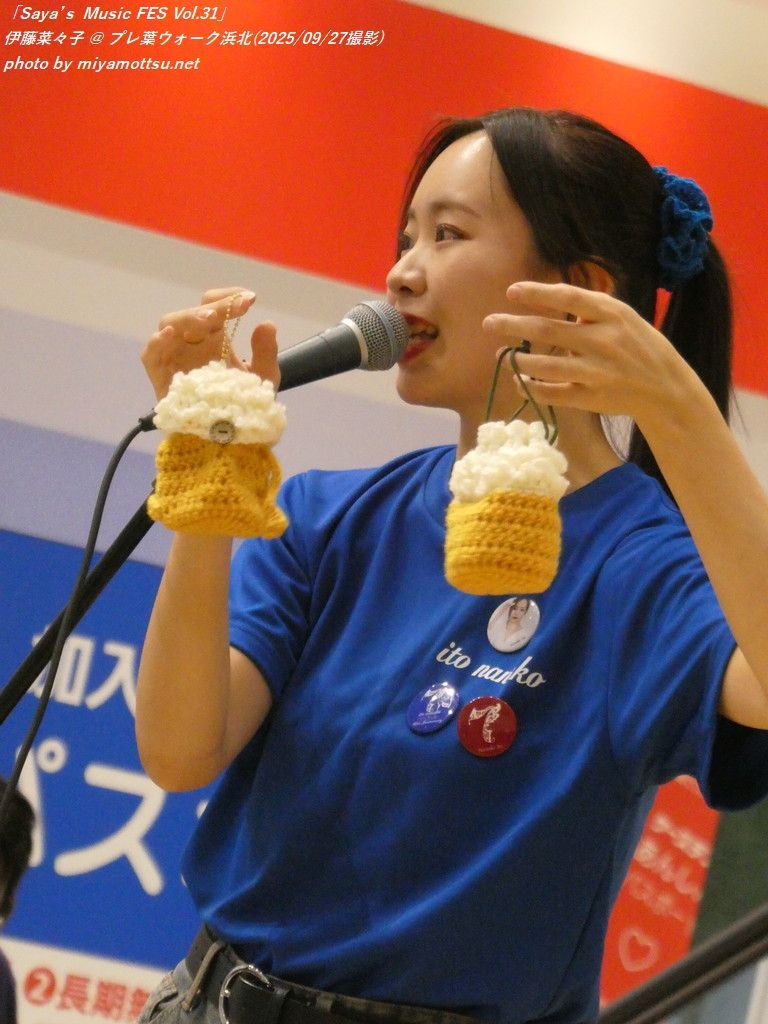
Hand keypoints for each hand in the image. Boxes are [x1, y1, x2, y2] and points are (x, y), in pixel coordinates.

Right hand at [141, 286, 279, 400]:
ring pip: (170, 324)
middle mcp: (193, 342)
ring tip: (209, 320)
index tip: (250, 299)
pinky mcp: (160, 376)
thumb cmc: (243, 405)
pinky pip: (150, 355)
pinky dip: (156, 343)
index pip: (215, 305)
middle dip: (214, 307)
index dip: (230, 297)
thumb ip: (266, 353)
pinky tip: (169, 335)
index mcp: (216, 337)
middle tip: (233, 308)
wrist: (229, 440)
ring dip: (188, 318)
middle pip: (194, 313)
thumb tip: (267, 323)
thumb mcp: (262, 379)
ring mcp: (174, 357)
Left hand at [482, 282, 692, 426]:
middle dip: (514, 325)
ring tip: (503, 356)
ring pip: (546, 366)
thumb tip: (547, 300)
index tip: (511, 291)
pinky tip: (520, 380)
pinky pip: (553, 393)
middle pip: (549, 330)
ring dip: (519, 360)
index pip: (568, 298)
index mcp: (613, 314)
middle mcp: (604, 341)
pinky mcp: (591, 398)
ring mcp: (597, 372)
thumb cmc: (639, 346)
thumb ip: (590, 310)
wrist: (665, 389)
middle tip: (489, 323)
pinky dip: (533, 387)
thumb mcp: (624, 318)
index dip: (538, 293)